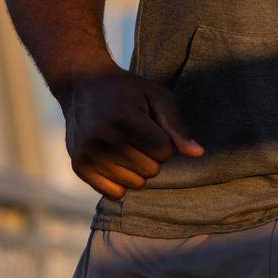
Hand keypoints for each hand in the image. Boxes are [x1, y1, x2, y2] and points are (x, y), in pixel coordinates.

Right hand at [63, 66, 204, 199]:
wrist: (82, 85)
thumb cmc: (127, 90)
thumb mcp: (156, 96)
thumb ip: (177, 126)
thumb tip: (197, 153)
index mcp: (124, 118)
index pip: (163, 151)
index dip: (164, 141)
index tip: (152, 127)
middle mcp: (103, 138)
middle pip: (151, 170)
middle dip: (152, 155)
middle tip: (139, 136)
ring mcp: (88, 154)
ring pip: (135, 184)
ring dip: (137, 169)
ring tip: (127, 146)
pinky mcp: (79, 166)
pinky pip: (115, 193)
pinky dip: (121, 181)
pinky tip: (116, 160)